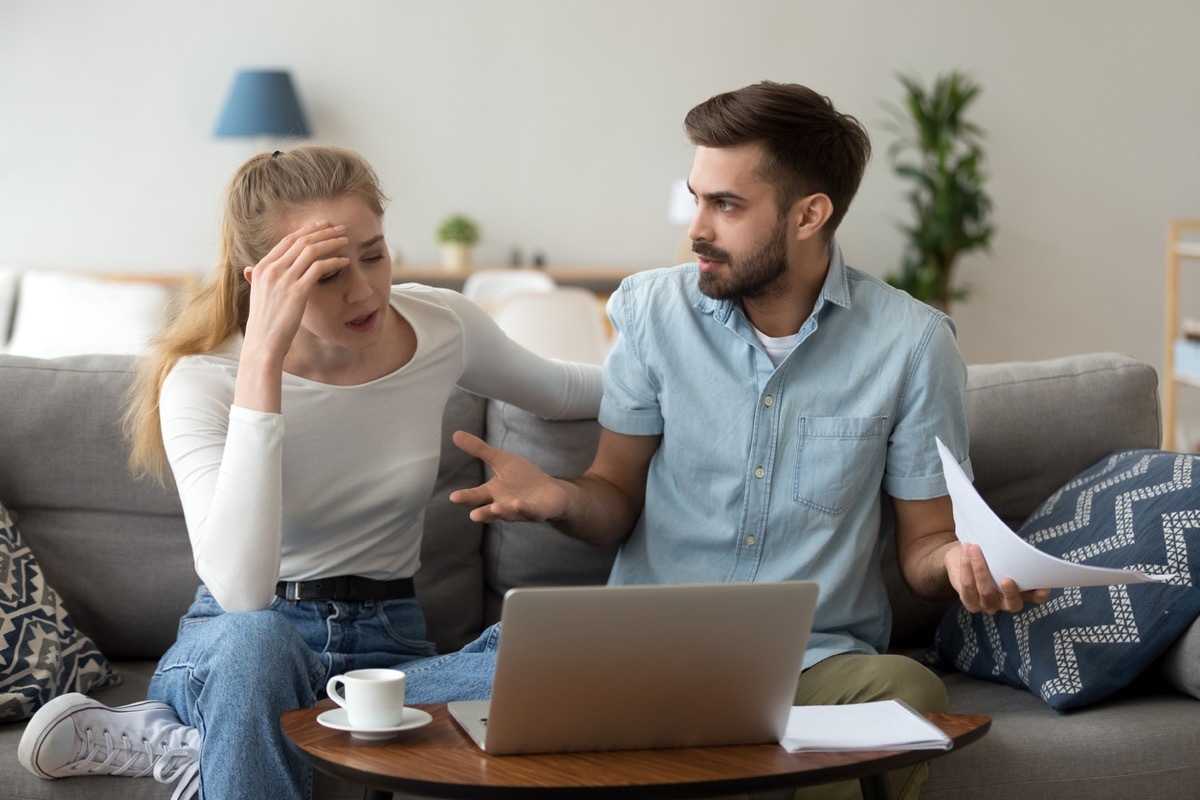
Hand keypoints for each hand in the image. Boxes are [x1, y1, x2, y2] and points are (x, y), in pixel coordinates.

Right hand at [242, 220, 349, 357]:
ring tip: (345, 240)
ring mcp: (283, 280)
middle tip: (339, 227)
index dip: (307, 230)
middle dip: (323, 231)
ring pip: (312, 251)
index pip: (287, 241)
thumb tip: (251, 269)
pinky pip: (320, 268)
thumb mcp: (257, 295)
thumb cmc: (264, 323)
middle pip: (301, 241)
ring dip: (331, 242)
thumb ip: (258, 279)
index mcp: (261, 268)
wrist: (263, 343)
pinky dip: (334, 261)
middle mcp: (271, 270)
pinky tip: (345, 261)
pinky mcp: (297, 292)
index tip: (322, 226)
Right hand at [449, 431, 569, 522]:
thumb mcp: (501, 460)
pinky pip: (530, 511)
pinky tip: (517, 504)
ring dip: (502, 512)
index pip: (476, 496)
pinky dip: (524, 508)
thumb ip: (479, 450)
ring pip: (509, 514)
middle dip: (482, 513)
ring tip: (494, 508)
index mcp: (492, 493)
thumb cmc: (523, 477)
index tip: (454, 497)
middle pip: (490, 511)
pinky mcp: (538, 512)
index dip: (466, 498)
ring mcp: (520, 511)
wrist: (550, 490)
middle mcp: (503, 505)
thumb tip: (455, 434)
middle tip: (472, 515)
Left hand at [945, 542, 1051, 613]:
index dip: (1041, 594)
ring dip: (980, 569)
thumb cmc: (989, 554)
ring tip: (975, 549)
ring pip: (986, 592)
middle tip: (1007, 579)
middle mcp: (1006, 602)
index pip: (1036, 597)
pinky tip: (966, 551)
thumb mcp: (1001, 552)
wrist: (963, 555)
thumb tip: (1013, 543)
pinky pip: (968, 586)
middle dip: (1010, 592)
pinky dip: (966, 566)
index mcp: (1022, 591)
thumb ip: (1010, 553)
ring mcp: (988, 605)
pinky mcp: (970, 602)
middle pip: (1012, 603)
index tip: (1044, 587)